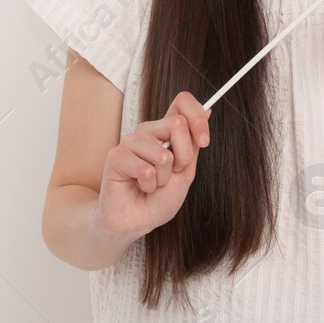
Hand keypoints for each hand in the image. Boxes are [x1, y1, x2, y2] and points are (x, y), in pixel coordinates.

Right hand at [91, 91, 210, 246]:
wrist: (138, 221)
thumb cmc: (159, 198)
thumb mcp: (185, 170)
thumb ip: (194, 143)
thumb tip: (208, 109)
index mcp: (165, 131)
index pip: (182, 101)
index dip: (197, 116)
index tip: (204, 140)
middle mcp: (148, 131)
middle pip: (177, 123)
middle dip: (183, 158)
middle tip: (171, 173)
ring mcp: (130, 142)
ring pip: (163, 154)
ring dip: (163, 178)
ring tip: (152, 183)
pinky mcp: (116, 156)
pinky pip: (145, 169)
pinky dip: (148, 185)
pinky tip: (139, 186)